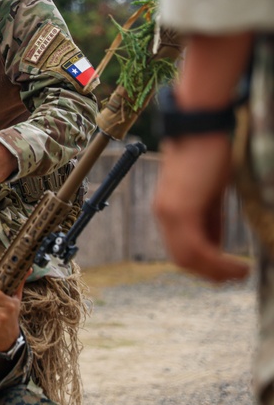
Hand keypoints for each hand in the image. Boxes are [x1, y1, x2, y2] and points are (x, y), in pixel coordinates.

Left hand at [153, 134, 250, 281]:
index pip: (181, 248)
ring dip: (216, 271)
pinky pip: (197, 248)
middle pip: (182, 258)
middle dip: (209, 273)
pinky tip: (236, 266)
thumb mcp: (211, 192)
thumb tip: (217, 245)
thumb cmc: (210, 152)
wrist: (202, 125)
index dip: (203, 265)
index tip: (226, 272)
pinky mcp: (179, 210)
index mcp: (169, 209)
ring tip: (240, 274)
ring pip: (188, 257)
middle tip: (235, 278)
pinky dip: (217, 262)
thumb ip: (209, 218)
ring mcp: (169, 212)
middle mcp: (163, 214)